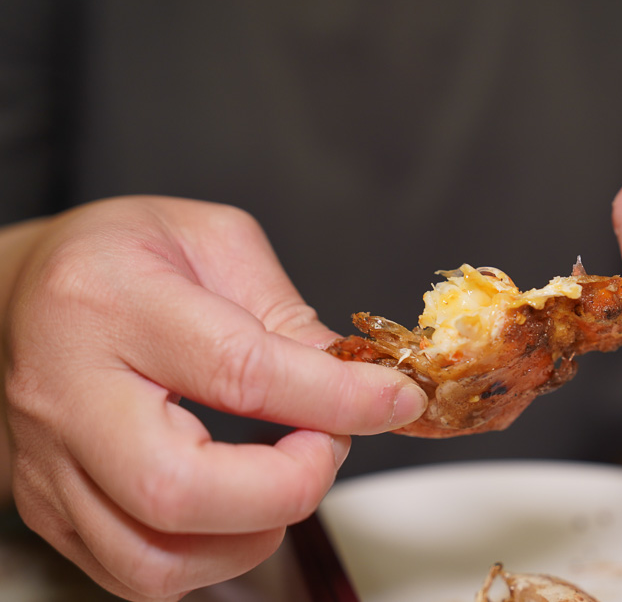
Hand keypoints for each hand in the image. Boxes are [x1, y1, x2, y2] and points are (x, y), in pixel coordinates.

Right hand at [2, 196, 426, 599]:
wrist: (22, 292)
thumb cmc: (120, 256)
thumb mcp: (215, 242)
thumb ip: (284, 313)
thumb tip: (353, 384)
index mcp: (112, 302)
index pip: (239, 371)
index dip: (337, 397)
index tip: (395, 399)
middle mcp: (67, 392)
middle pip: (178, 489)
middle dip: (288, 485)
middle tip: (325, 445)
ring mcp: (49, 464)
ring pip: (152, 560)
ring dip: (253, 535)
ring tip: (285, 476)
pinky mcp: (50, 510)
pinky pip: (136, 575)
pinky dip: (212, 556)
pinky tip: (241, 506)